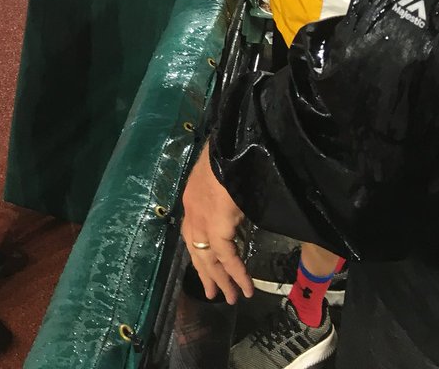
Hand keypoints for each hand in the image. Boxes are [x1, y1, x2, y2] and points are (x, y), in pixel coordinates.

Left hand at [181, 143, 252, 303]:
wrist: (234, 140)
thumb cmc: (233, 151)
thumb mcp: (227, 173)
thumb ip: (227, 191)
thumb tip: (236, 205)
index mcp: (193, 196)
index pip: (192, 232)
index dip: (200, 252)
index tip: (208, 268)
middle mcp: (192, 210)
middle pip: (197, 250)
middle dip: (208, 274)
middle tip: (215, 294)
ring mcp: (201, 218)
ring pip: (209, 258)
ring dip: (222, 280)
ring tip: (232, 298)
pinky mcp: (215, 224)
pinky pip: (226, 256)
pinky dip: (237, 273)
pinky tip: (246, 287)